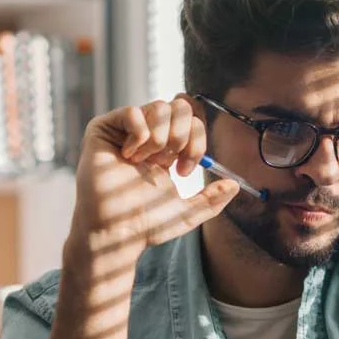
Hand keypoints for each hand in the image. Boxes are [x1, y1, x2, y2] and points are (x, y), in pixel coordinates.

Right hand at [71, 97, 239, 256]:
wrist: (116, 232)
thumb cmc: (144, 224)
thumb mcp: (186, 212)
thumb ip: (211, 200)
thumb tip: (235, 185)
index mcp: (166, 150)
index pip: (193, 122)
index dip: (197, 141)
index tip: (184, 171)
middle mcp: (147, 136)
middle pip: (179, 107)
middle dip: (181, 135)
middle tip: (169, 161)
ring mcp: (125, 131)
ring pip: (159, 106)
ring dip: (159, 138)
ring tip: (145, 161)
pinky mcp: (103, 129)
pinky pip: (132, 111)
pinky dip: (138, 135)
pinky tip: (128, 156)